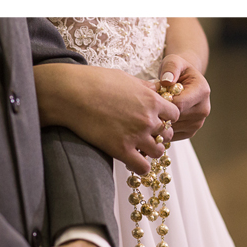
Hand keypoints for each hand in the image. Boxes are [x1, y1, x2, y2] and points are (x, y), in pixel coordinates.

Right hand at [35, 63, 179, 173]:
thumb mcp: (126, 79)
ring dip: (150, 151)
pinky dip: (139, 166)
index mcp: (151, 100)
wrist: (72, 93)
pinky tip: (130, 160)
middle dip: (158, 135)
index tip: (154, 119)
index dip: (165, 118)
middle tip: (144, 135)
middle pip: (166, 135)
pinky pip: (142, 167)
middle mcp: (148, 119)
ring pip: (158, 152)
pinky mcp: (121, 150)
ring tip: (138, 148)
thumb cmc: (96, 81)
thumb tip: (159, 89)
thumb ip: (146, 88)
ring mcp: (136, 136)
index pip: (174, 115)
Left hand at [157, 53, 210, 140]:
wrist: (184, 81)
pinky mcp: (191, 132)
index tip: (153, 96)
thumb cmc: (176, 71)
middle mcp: (204, 109)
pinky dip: (163, 129)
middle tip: (152, 103)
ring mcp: (198, 123)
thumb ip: (171, 68)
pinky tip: (159, 118)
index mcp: (202, 91)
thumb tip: (167, 81)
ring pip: (173, 129)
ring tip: (156, 109)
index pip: (178, 104)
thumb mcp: (173, 62)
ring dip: (161, 122)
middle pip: (176, 118)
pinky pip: (172, 136)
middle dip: (161, 112)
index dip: (162, 102)